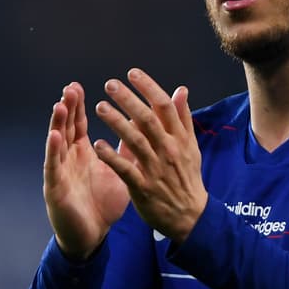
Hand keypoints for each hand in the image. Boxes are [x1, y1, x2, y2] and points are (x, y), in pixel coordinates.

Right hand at [43, 81, 131, 259]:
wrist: (92, 235)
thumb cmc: (103, 204)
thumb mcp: (120, 171)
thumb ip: (128, 149)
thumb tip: (140, 125)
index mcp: (83, 153)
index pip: (80, 124)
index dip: (78, 105)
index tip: (78, 85)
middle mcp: (69, 158)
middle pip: (66, 128)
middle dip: (67, 107)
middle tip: (70, 87)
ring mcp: (60, 172)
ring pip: (57, 143)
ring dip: (57, 124)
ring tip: (60, 105)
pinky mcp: (55, 188)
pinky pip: (54, 167)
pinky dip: (53, 151)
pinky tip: (55, 137)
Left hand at [92, 68, 207, 243]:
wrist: (190, 216)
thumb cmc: (187, 178)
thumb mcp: (191, 146)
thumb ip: (183, 118)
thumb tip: (181, 90)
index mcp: (179, 138)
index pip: (164, 106)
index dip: (148, 87)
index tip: (131, 73)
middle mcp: (168, 150)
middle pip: (147, 119)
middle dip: (128, 100)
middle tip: (109, 85)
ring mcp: (155, 169)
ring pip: (135, 141)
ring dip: (116, 122)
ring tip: (100, 107)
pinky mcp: (143, 187)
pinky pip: (125, 169)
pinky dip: (112, 156)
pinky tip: (98, 144)